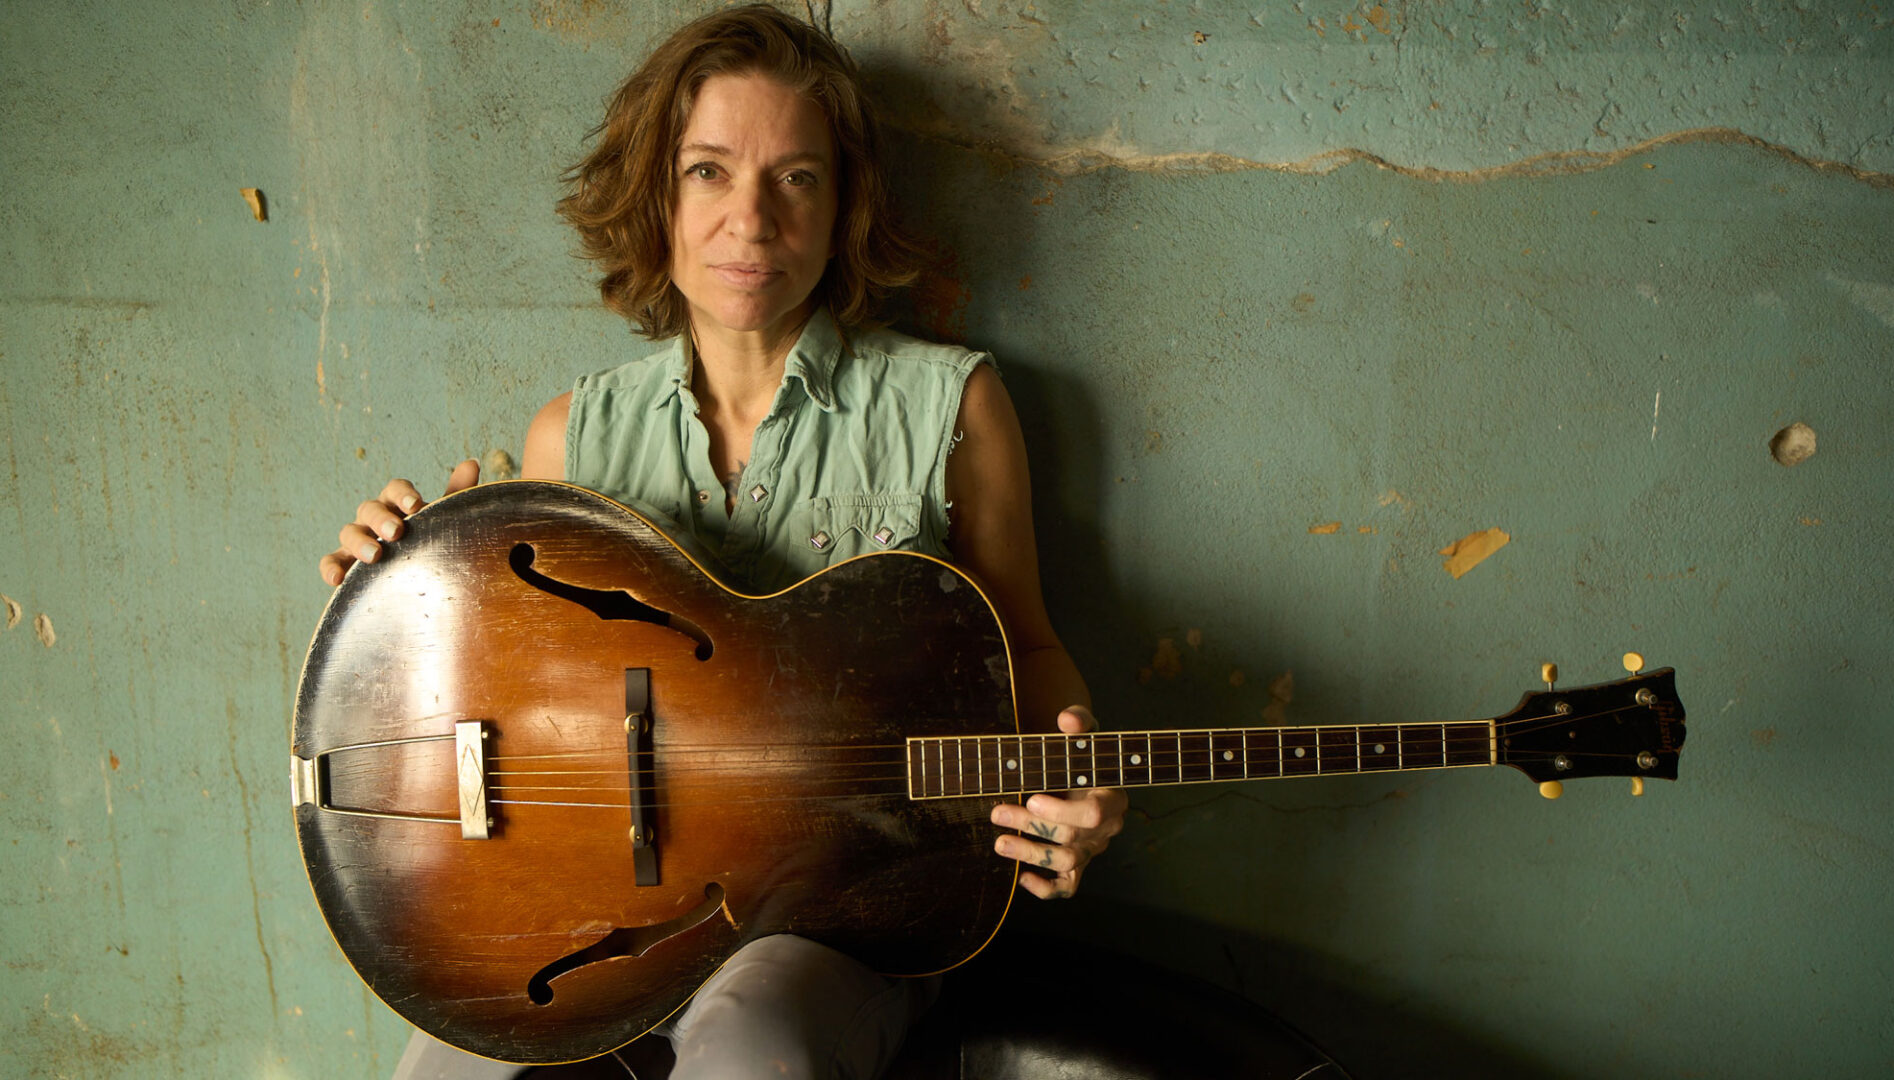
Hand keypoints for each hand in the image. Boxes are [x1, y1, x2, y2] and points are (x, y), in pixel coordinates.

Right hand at [317, 460, 479, 586]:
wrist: (418, 577)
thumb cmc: (428, 540)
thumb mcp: (442, 519)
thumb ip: (454, 494)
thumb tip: (471, 463)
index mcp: (396, 504)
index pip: (395, 489)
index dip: (402, 494)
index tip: (416, 505)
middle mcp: (373, 517)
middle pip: (370, 508)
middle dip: (381, 519)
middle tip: (396, 533)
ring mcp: (357, 539)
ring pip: (348, 532)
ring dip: (359, 541)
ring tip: (375, 555)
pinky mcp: (345, 563)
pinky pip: (331, 561)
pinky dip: (330, 567)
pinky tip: (336, 579)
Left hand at [989, 705, 1127, 899]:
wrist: (1087, 778)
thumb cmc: (1083, 756)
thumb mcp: (1084, 736)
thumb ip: (1079, 723)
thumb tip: (1067, 719)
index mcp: (1111, 797)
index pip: (1092, 813)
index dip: (1061, 810)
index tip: (1032, 798)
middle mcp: (1105, 828)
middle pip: (1071, 836)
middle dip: (1031, 826)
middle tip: (997, 812)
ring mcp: (1092, 849)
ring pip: (1065, 862)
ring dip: (1030, 854)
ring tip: (999, 843)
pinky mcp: (1079, 866)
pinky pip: (1067, 887)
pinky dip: (1046, 888)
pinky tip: (1022, 879)